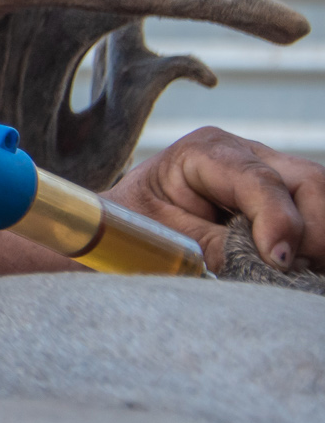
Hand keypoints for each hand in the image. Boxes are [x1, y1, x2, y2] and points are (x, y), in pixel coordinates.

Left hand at [104, 127, 323, 273]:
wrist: (118, 227)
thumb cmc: (131, 227)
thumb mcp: (161, 238)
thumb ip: (214, 246)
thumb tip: (271, 262)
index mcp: (206, 150)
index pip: (260, 180)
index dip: (279, 221)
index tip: (280, 261)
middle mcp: (246, 154)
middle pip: (309, 182)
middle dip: (311, 230)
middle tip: (290, 270)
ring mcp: (271, 174)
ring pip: (321, 199)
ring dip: (317, 240)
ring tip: (291, 272)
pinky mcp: (284, 200)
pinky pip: (317, 218)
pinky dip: (314, 245)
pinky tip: (298, 268)